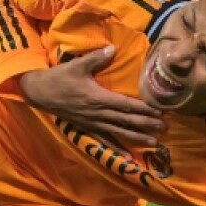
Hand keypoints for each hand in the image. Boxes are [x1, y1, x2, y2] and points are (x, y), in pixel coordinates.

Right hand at [18, 45, 163, 146]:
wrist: (40, 93)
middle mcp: (98, 113)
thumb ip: (96, 58)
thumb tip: (113, 48)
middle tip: (164, 129)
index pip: (126, 105)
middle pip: (126, 121)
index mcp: (98, 98)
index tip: (160, 112)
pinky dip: (116, 148)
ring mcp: (93, 123)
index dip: (143, 109)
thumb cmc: (59, 78)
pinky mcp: (87, 128)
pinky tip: (128, 156)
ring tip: (154, 144)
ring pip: (119, 132)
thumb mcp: (77, 65)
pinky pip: (104, 140)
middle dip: (146, 125)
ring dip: (137, 138)